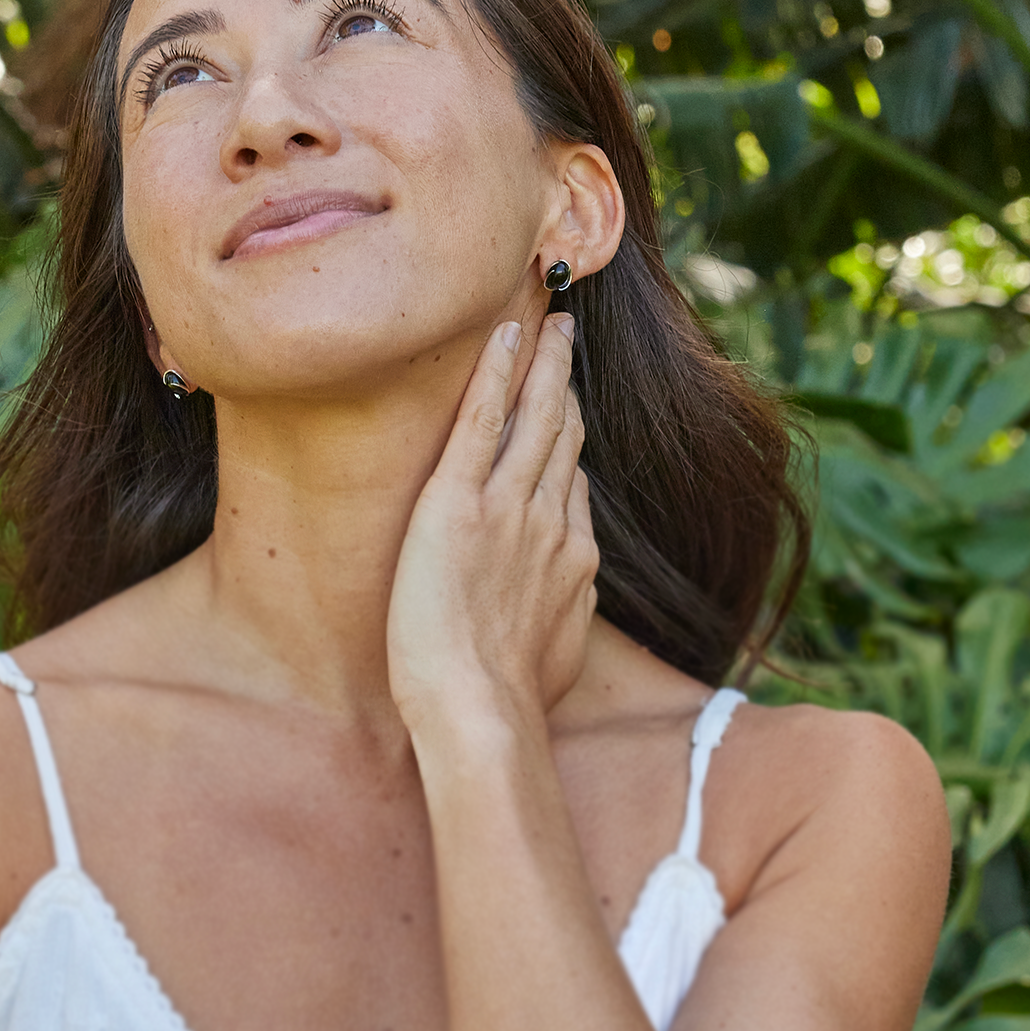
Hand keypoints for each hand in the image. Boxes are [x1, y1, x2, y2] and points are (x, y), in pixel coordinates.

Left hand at [387, 295, 598, 736]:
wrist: (480, 709)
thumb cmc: (507, 702)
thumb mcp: (556, 656)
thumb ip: (563, 618)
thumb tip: (566, 609)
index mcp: (572, 560)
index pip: (571, 482)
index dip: (570, 437)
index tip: (567, 407)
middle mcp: (549, 522)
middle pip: (561, 436)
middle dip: (564, 384)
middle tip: (566, 337)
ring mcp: (507, 507)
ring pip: (533, 418)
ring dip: (542, 364)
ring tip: (549, 321)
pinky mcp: (457, 502)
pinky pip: (482, 422)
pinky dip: (496, 374)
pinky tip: (504, 336)